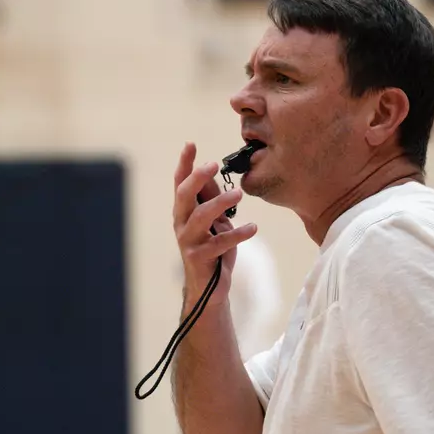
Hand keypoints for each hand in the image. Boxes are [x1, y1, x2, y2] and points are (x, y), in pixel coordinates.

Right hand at [173, 142, 257, 311]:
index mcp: (183, 211)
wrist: (209, 289)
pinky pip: (220, 242)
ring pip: (201, 216)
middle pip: (184, 195)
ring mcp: (188, 241)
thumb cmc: (213, 249)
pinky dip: (238, 233)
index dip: (184, 164)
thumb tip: (210, 170)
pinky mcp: (200, 257)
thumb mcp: (214, 220)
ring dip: (220, 202)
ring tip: (238, 193)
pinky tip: (253, 227)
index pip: (180, 183)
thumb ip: (210, 198)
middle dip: (197, 177)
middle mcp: (181, 223)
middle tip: (213, 164)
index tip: (190, 144)